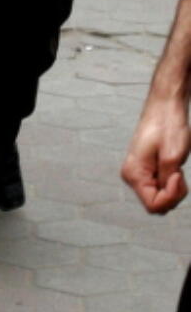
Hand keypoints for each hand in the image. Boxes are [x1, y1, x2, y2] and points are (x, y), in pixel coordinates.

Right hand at [121, 97, 190, 212]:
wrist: (165, 105)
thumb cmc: (168, 125)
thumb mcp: (172, 157)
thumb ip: (168, 182)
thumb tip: (167, 195)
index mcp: (134, 174)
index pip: (153, 205)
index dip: (171, 196)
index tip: (178, 176)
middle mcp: (132, 176)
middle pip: (156, 204)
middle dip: (173, 194)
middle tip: (180, 172)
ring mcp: (138, 173)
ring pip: (159, 196)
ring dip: (174, 188)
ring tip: (177, 168)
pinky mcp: (146, 169)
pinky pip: (160, 187)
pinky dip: (172, 183)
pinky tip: (175, 168)